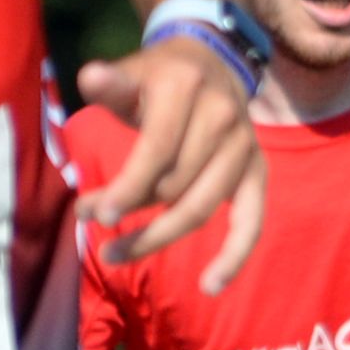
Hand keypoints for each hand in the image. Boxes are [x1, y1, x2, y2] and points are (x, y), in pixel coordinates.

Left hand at [76, 34, 266, 294]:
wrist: (212, 63)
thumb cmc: (159, 78)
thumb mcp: (132, 74)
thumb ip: (111, 84)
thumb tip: (91, 77)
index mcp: (187, 90)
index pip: (157, 151)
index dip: (127, 187)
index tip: (95, 214)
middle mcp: (223, 117)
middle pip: (174, 184)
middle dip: (131, 208)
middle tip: (92, 220)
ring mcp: (245, 148)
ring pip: (200, 208)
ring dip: (156, 236)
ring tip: (114, 252)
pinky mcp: (257, 172)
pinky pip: (251, 221)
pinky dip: (234, 256)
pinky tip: (210, 285)